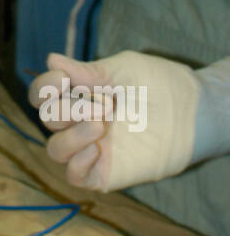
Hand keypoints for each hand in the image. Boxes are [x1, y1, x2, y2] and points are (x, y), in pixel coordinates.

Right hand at [30, 51, 198, 190]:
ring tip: (100, 125)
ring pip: (55, 150)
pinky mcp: (106, 172)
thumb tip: (51, 59)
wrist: (193, 111)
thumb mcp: (122, 69)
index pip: (42, 96)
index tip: (63, 79)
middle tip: (103, 104)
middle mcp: (81, 122)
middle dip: (67, 109)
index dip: (43, 88)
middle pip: (48, 119)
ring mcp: (92, 148)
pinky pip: (75, 176)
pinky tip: (98, 149)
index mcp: (80, 95)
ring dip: (70, 136)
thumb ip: (87, 71)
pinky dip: (77, 164)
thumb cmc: (160, 84)